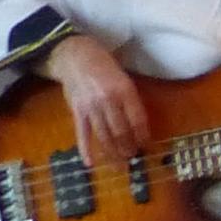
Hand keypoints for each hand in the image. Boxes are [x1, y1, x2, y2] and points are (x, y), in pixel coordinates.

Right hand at [48, 36, 153, 162]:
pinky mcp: (76, 111)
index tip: (147, 145)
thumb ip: (130, 99)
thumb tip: (139, 123)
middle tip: (133, 158)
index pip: (137, 119)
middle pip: (121, 130)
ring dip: (112, 153)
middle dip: (128, 147)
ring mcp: (91, 107)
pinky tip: (90, 163)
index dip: (143, 135)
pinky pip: (82, 133)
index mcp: (124, 90)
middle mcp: (108, 100)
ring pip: (104, 135)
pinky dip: (86, 149)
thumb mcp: (124, 77)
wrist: (74, 56)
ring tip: (120, 165)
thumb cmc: (104, 65)